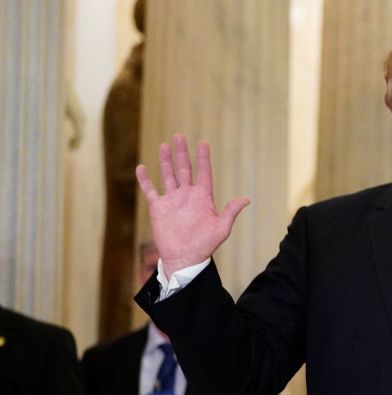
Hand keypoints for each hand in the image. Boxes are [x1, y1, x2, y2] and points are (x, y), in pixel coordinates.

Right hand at [136, 134, 249, 271]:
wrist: (185, 258)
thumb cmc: (205, 245)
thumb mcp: (221, 228)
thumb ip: (231, 212)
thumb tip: (246, 199)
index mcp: (203, 198)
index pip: (203, 173)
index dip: (203, 158)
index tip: (203, 142)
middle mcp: (187, 195)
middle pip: (184, 169)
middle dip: (182, 153)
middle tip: (179, 136)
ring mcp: (172, 200)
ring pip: (169, 175)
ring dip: (166, 161)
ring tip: (165, 145)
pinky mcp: (158, 208)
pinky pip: (150, 191)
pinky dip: (145, 180)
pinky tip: (141, 168)